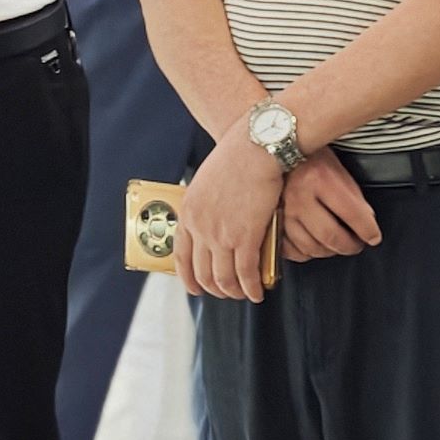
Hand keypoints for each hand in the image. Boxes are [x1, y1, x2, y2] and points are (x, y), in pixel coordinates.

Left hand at [179, 136, 280, 302]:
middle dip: (215, 289)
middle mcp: (199, 228)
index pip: (181, 257)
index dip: (189, 278)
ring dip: (234, 292)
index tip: (197, 288)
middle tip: (228, 292)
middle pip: (202, 273)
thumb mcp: (208, 181)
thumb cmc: (239, 156)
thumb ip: (207, 205)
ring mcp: (220, 235)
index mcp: (188, 213)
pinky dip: (251, 287)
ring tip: (245, 293)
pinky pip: (245, 273)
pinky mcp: (245, 237)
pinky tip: (258, 291)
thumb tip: (216, 221)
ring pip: (223, 279)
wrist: (257, 145)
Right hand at [278, 148, 384, 261]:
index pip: (351, 213)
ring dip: (329, 251)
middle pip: (330, 235)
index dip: (368, 230)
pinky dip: (306, 253)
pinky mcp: (274, 221)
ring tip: (338, 245)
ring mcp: (285, 210)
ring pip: (310, 246)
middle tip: (357, 245)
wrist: (281, 154)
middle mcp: (300, 196)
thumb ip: (354, 198)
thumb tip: (367, 223)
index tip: (374, 237)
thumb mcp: (340, 171)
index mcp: (320, 179)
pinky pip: (290, 249)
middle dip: (349, 246)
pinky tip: (316, 245)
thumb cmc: (313, 161)